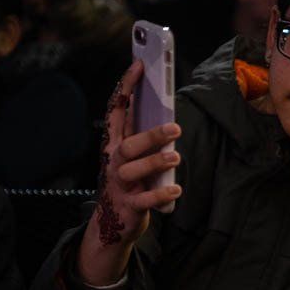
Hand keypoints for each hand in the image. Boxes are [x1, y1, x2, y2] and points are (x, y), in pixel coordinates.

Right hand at [77, 60, 181, 284]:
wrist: (114, 224)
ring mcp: (119, 185)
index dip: (126, 87)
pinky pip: (144, 199)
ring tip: (176, 158)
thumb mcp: (135, 157)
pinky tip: (176, 189)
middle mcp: (113, 162)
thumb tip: (168, 111)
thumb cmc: (132, 183)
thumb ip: (145, 136)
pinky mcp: (129, 206)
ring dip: (155, 162)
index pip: (116, 110)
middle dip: (150, 135)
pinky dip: (160, 194)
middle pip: (127, 145)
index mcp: (114, 144)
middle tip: (175, 128)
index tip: (139, 65)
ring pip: (133, 170)